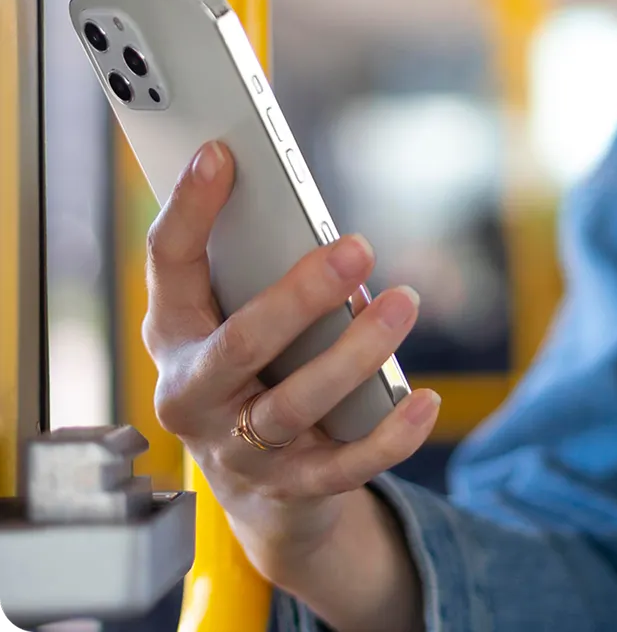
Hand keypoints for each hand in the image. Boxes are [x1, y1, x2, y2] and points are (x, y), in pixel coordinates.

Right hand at [142, 140, 439, 621]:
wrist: (258, 486)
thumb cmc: (255, 367)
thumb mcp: (237, 314)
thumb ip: (262, 267)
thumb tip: (321, 228)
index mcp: (176, 333)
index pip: (169, 264)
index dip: (189, 208)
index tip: (220, 152)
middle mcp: (195, 394)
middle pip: (242, 344)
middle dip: (301, 295)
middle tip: (357, 248)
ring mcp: (239, 448)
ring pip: (296, 403)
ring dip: (357, 352)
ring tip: (404, 304)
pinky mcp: (291, 488)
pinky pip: (344, 466)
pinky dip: (389, 434)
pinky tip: (423, 400)